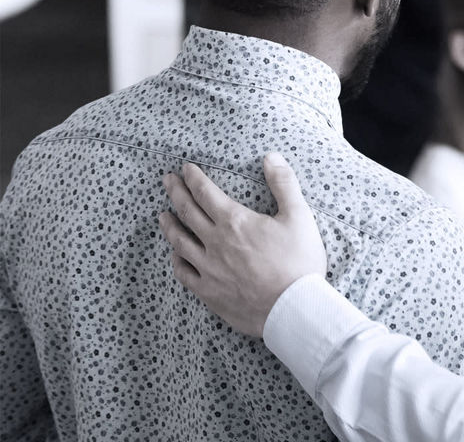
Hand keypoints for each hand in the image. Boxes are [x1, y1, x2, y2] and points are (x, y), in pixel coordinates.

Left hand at [157, 152, 326, 337]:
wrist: (293, 308)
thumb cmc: (299, 262)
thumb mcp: (299, 216)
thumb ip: (284, 184)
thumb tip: (271, 157)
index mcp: (235, 221)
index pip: (205, 193)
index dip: (194, 178)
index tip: (185, 168)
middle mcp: (215, 242)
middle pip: (187, 213)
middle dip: (175, 193)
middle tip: (167, 181)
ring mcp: (209, 269)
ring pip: (180, 243)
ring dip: (169, 226)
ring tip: (162, 215)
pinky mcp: (209, 292)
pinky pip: (184, 274)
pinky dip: (176, 261)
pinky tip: (175, 256)